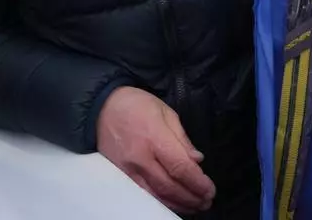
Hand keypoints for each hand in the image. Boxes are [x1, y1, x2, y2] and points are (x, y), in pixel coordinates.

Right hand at [96, 86, 215, 213]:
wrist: (101, 108)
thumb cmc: (138, 105)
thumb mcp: (166, 112)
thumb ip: (182, 139)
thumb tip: (197, 160)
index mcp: (155, 137)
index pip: (180, 167)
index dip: (197, 182)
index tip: (210, 190)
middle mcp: (140, 158)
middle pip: (169, 186)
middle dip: (191, 197)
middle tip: (207, 202)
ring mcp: (128, 169)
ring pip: (155, 195)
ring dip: (177, 204)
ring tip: (194, 207)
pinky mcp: (120, 175)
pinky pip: (142, 194)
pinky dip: (159, 202)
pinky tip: (172, 204)